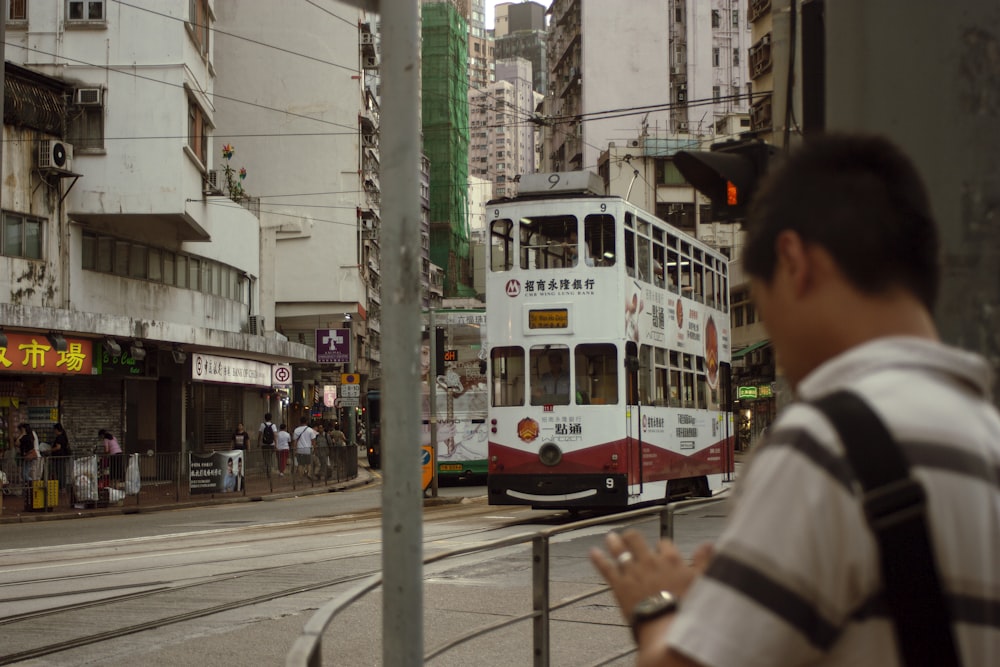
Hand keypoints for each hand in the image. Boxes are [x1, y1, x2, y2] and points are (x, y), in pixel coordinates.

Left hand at [590, 530, 712, 624]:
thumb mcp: (703, 582)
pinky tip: (593, 552)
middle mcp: (649, 561)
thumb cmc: (687, 609)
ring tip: (610, 537)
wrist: (667, 628)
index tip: (660, 550)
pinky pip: (606, 568)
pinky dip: (598, 559)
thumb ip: (704, 562)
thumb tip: (709, 545)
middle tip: (629, 536)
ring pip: (620, 550)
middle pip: (637, 540)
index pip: (663, 544)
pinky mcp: (619, 584)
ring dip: (614, 542)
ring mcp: (632, 571)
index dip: (661, 546)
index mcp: (670, 559)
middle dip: (632, 537)